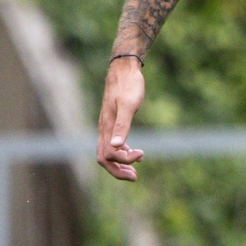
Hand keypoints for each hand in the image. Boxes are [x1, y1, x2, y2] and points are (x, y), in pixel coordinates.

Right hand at [97, 57, 146, 180]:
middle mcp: (104, 129)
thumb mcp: (129, 105)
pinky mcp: (113, 121)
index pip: (109, 155)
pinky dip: (123, 152)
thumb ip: (123, 125)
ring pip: (107, 153)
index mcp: (107, 127)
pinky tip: (136, 153)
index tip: (142, 154)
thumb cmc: (128, 85)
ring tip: (135, 171)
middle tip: (135, 177)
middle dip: (118, 171)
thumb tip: (117, 147)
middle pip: (103, 159)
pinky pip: (113, 143)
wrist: (124, 68)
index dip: (124, 161)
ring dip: (120, 164)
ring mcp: (107, 126)